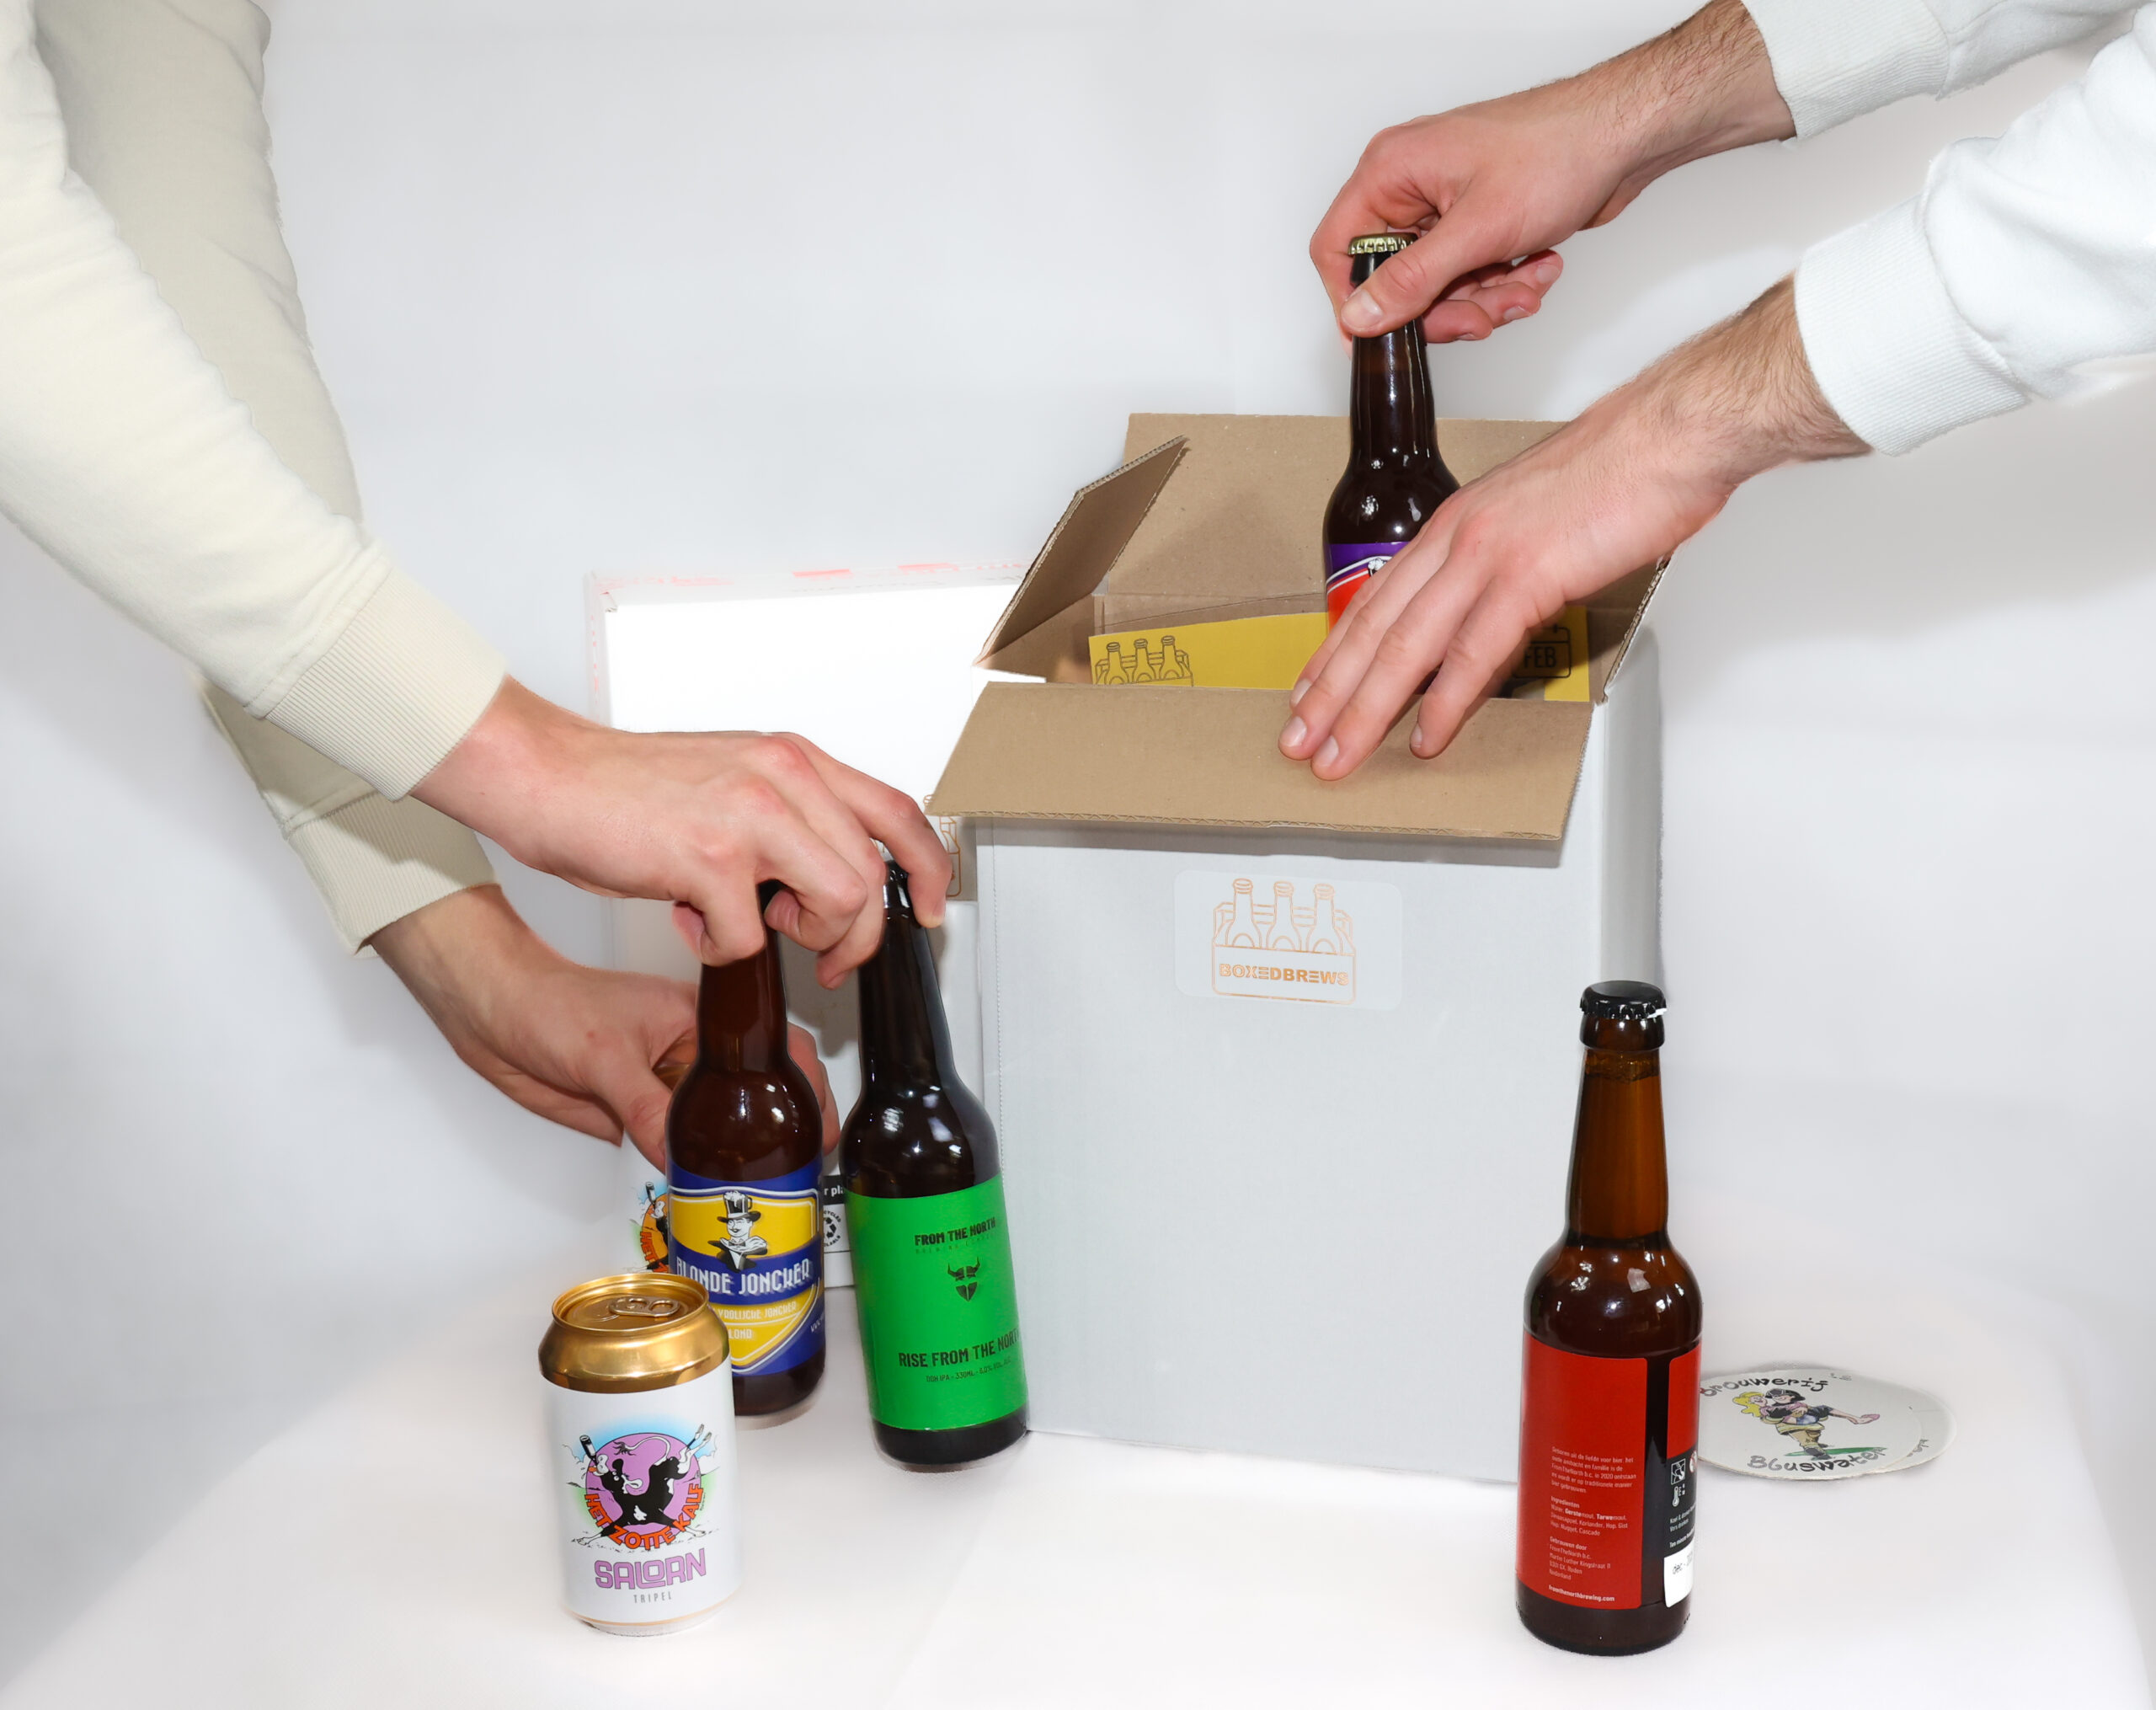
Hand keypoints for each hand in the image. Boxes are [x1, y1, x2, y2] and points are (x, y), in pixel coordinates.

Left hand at [373, 885, 839, 1168]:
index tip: (817, 1131)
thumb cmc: (548, 1003)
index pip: (776, 1049)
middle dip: (784, 1135)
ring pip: (721, 1128)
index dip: (805, 1089)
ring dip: (740, 1161)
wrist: (491, 1015)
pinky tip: (707, 1195)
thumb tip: (679, 1159)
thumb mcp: (603, 1056)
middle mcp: (696, 1054)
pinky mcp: (641, 1114)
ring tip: (762, 1196)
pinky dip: (696, 1171)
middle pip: (759, 1096)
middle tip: (797, 1177)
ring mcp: (670, 1085)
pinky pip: (679, 1147)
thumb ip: (644, 1108)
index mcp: (705, 1019)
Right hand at [411, 681, 949, 985]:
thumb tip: (825, 880)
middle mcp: (783, 777)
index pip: (897, 812)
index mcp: (794, 759)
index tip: (930, 909)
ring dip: (804, 937)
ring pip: (839, 902)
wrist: (547, 776)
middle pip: (873, 875)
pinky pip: (751, 937)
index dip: (929, 869)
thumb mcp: (731, 782)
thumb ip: (788, 817)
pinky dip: (722, 949)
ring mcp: (751, 815)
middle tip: (825, 955)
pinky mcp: (710, 857)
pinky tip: (690, 920)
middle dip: (856, 934)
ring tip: (752, 927)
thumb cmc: (625, 789)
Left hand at [1281, 279, 1864, 774]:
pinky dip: (1446, 701)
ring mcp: (1487, 555)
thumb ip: (1503, 564)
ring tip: (1339, 755)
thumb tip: (1492, 611)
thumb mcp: (1536, 518)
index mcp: (1454, 523)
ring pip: (1407, 646)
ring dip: (1367, 711)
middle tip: (1298, 742)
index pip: (1375, 600)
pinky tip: (1426, 735)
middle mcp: (1456, 537)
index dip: (1335, 653)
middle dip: (1330, 696)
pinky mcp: (1529, 574)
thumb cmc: (1619, 472)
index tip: (1309, 693)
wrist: (1669, 434)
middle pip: (1374, 630)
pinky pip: (1474, 652)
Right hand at [1312, 0, 1790, 341]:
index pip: (1339, 250)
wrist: (1623, 136)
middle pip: (1394, 277)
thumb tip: (1359, 316)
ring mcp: (1444, 203)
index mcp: (1390, 171)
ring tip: (1524, 286)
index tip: (1388, 336)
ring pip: (1437, 285)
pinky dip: (1503, 283)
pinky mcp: (1478, 219)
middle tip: (1480, 317)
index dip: (1356, 301)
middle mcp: (1410, 186)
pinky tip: (1537, 268)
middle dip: (1443, 307)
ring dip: (1483, 299)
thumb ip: (1411, 281)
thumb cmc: (1556, 152)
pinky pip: (1470, 274)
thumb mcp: (1476, 231)